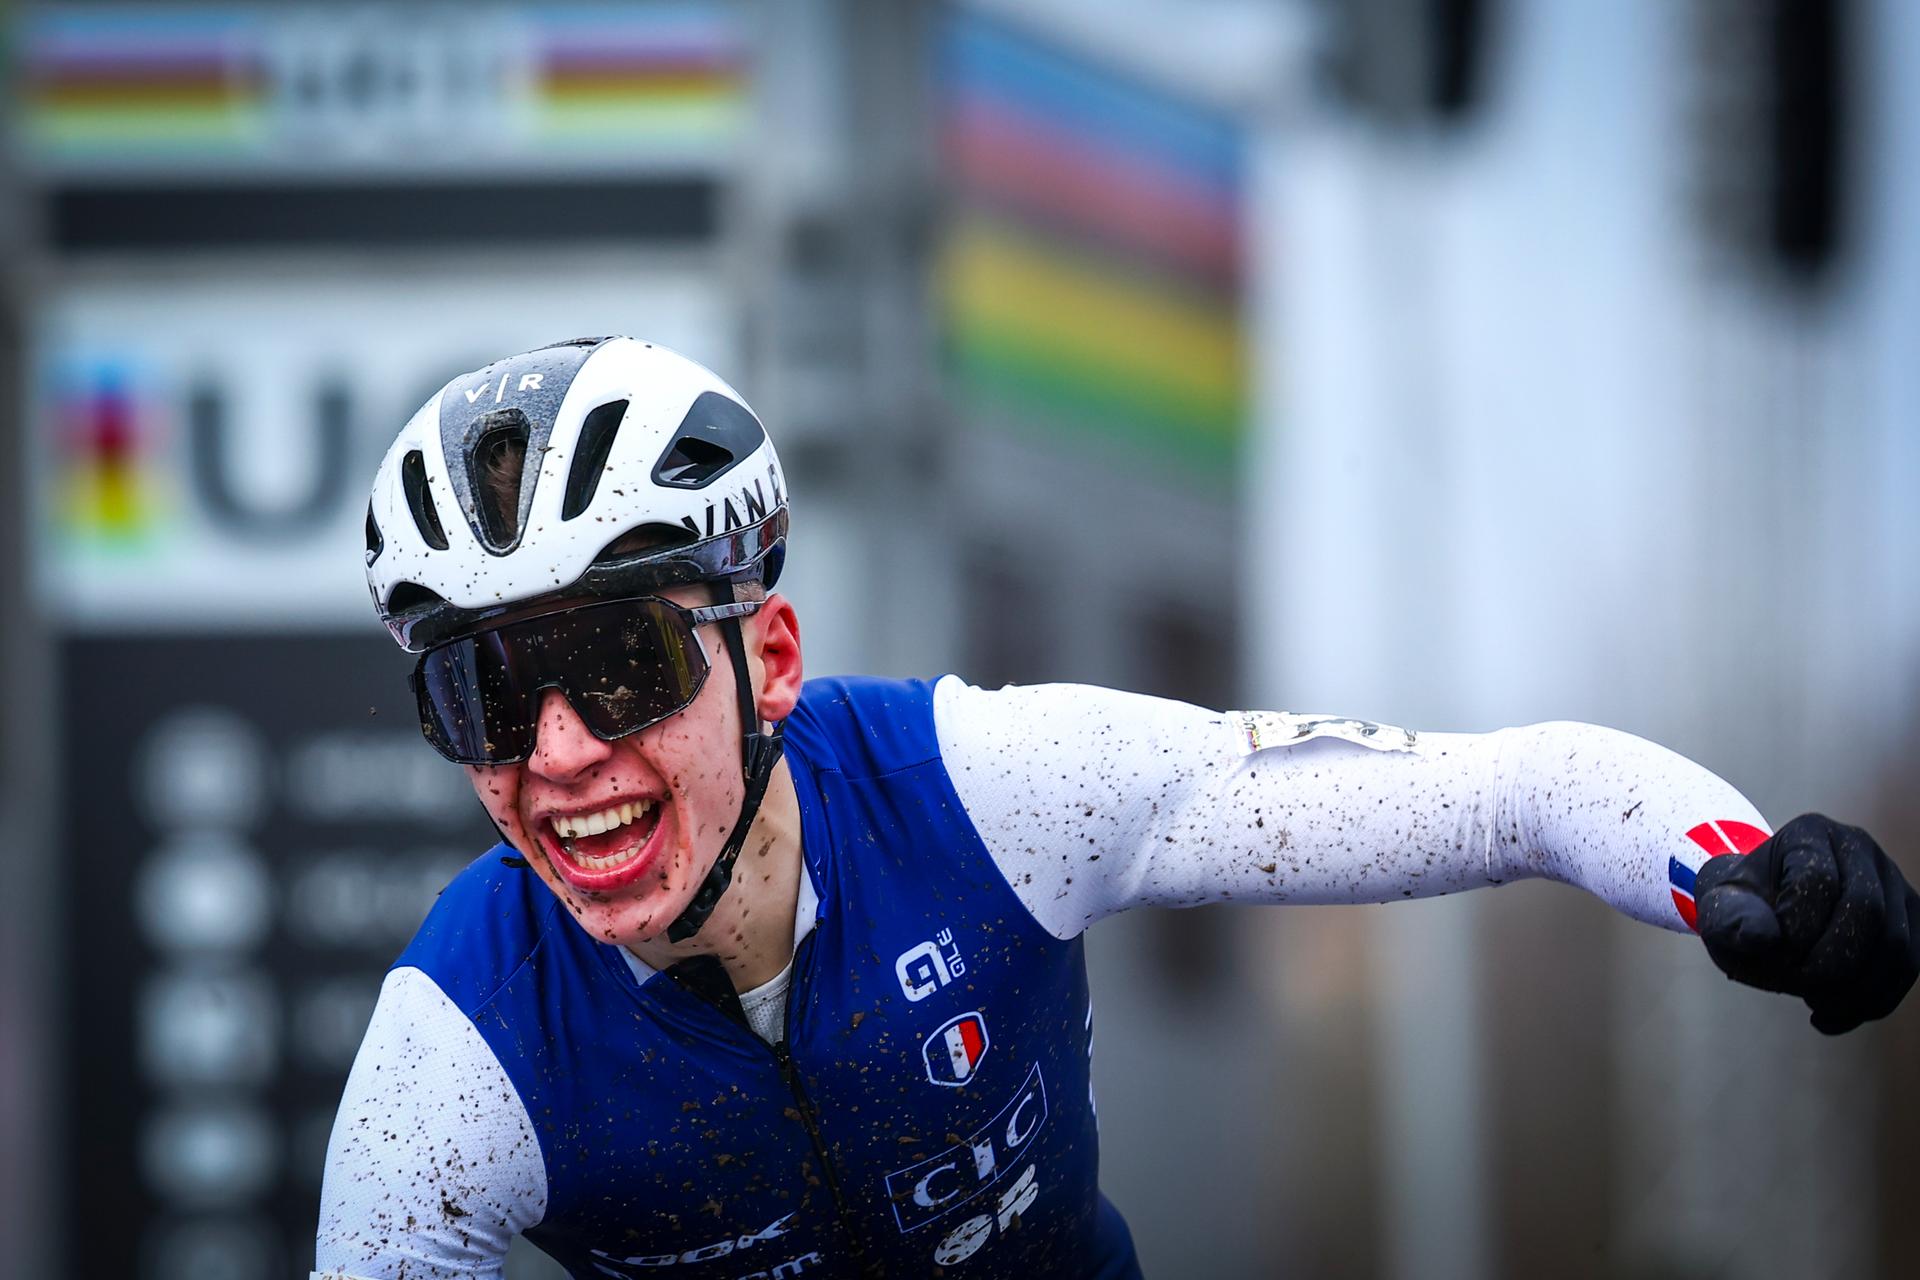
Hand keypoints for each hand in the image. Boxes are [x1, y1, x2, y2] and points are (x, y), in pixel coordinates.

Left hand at [1694, 813, 1919, 1033]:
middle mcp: (1860, 849)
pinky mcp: (1910, 920)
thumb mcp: (1720, 910)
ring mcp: (1893, 884)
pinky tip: (1831, 1018)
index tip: (1769, 956)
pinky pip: (1908, 968)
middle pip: (1868, 913)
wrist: (1766, 914)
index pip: (1818, 882)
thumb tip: (1762, 939)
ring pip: (1897, 947)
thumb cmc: (1743, 910)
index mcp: (1809, 835)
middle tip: (1793, 986)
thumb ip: (1731, 920)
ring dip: (1855, 991)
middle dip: (1830, 964)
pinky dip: (1872, 1002)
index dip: (1796, 930)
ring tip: (1813, 1004)